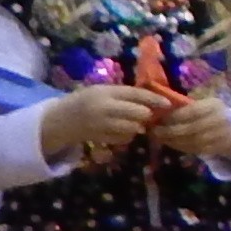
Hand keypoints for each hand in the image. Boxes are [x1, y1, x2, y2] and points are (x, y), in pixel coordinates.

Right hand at [41, 83, 165, 162]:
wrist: (61, 120)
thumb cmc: (87, 101)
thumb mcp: (103, 91)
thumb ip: (124, 95)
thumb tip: (152, 101)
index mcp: (105, 92)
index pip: (136, 94)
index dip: (154, 99)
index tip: (168, 104)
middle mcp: (104, 108)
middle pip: (139, 114)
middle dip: (146, 115)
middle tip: (147, 115)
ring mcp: (101, 125)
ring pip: (133, 128)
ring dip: (137, 126)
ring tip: (132, 122)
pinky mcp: (100, 138)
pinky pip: (124, 139)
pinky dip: (127, 136)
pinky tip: (119, 131)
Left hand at [149, 93, 230, 171]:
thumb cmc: (211, 114)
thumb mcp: (203, 106)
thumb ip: (185, 108)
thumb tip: (159, 111)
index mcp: (215, 105)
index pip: (192, 111)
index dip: (174, 116)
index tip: (158, 119)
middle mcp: (221, 119)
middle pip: (192, 128)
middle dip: (170, 131)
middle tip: (155, 131)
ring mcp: (222, 135)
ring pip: (193, 140)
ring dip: (173, 141)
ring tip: (160, 138)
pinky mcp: (219, 148)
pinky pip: (196, 149)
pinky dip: (181, 147)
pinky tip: (171, 143)